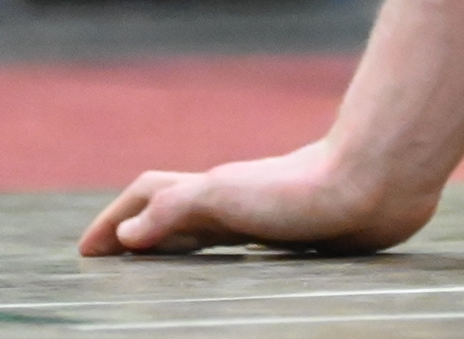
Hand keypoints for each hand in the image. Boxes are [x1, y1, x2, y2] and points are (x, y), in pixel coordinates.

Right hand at [82, 137, 435, 255]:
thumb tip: (128, 235)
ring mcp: (269, 217)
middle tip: (114, 265)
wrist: (377, 184)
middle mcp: (237, 201)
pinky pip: (252, 252)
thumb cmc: (302, 188)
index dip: (115, 220)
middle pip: (176, 214)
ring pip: (214, 233)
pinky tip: (236, 280)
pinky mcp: (302, 237)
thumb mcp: (224, 196)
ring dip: (183, 250)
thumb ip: (174, 211)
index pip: (148, 197)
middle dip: (141, 235)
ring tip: (162, 277)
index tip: (85, 251)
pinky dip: (229, 263)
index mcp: (210, 191)